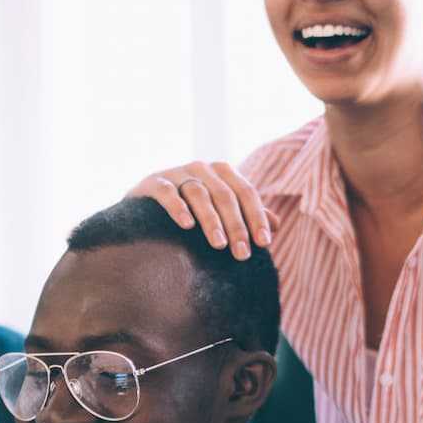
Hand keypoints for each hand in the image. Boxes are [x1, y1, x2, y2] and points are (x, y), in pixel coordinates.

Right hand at [129, 161, 272, 259]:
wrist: (145, 207)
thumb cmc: (192, 210)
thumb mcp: (220, 211)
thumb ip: (246, 215)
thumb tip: (277, 224)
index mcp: (222, 173)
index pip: (246, 193)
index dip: (256, 217)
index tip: (264, 244)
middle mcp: (202, 168)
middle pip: (225, 195)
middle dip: (236, 226)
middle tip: (242, 254)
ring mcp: (176, 172)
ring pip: (199, 193)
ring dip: (211, 220)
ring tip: (218, 244)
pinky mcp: (153, 181)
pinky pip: (167, 192)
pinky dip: (178, 207)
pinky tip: (186, 225)